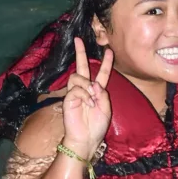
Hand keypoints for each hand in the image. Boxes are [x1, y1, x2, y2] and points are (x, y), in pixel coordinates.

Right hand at [61, 37, 112, 160]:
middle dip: (80, 52)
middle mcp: (85, 88)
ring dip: (87, 84)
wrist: (86, 139)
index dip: (106, 62)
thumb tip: (94, 84)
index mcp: (96, 90)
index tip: (109, 50)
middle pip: (82, 66)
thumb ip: (102, 94)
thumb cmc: (96, 125)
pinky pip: (75, 89)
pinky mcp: (68, 99)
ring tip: (92, 97)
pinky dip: (84, 95)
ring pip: (77, 76)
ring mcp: (75, 93)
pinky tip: (88, 104)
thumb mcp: (106, 108)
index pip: (101, 73)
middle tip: (78, 39)